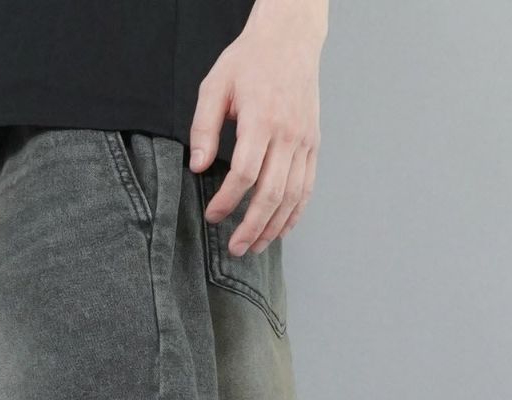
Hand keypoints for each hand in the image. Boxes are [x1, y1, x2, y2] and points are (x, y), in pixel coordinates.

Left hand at [189, 0, 326, 255]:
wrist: (290, 39)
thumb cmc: (249, 61)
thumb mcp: (215, 86)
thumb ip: (203, 128)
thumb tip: (197, 167)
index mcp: (262, 119)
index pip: (245, 173)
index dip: (228, 200)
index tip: (212, 215)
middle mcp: (288, 134)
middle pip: (272, 193)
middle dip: (252, 226)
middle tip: (235, 247)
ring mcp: (304, 141)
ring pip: (292, 196)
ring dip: (273, 227)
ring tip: (254, 247)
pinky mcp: (313, 144)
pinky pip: (307, 187)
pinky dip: (295, 213)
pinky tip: (281, 230)